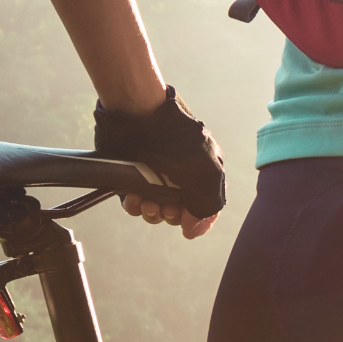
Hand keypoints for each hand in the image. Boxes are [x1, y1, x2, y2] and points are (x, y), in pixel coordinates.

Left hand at [92, 88, 225, 235]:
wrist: (139, 112)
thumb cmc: (177, 139)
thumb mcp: (206, 173)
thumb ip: (209, 203)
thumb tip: (193, 226)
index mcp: (204, 173)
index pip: (207, 207)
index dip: (199, 222)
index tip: (187, 229)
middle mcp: (181, 176)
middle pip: (180, 212)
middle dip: (172, 215)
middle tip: (166, 207)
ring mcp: (156, 176)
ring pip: (156, 209)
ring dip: (152, 213)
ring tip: (148, 202)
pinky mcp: (133, 176)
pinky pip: (135, 201)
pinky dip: (135, 206)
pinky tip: (134, 198)